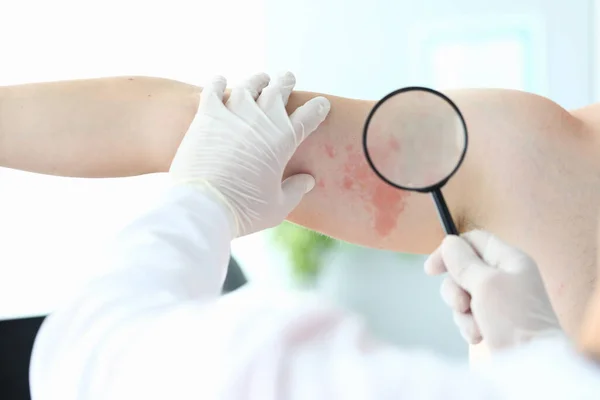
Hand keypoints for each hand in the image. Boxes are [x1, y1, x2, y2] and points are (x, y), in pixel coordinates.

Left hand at [169, 72, 329, 236]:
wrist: (203, 205)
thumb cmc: (243, 210)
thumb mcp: (277, 208)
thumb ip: (296, 190)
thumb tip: (309, 180)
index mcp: (283, 141)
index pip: (308, 116)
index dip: (317, 108)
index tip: (321, 104)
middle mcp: (261, 120)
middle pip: (278, 91)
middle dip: (286, 83)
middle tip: (288, 78)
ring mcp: (234, 114)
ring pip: (249, 86)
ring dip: (257, 80)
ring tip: (261, 79)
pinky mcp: (207, 116)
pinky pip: (213, 90)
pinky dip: (217, 83)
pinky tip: (220, 80)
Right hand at [424, 230, 561, 349]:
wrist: (531, 364)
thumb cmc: (513, 319)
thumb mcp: (486, 283)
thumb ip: (463, 261)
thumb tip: (449, 242)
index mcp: (510, 260)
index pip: (474, 240)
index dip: (450, 250)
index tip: (431, 269)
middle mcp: (505, 277)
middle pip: (463, 270)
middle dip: (456, 289)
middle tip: (463, 304)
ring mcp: (499, 301)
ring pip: (462, 295)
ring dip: (462, 312)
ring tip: (477, 326)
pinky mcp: (493, 322)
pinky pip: (468, 316)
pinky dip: (469, 325)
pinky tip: (480, 336)